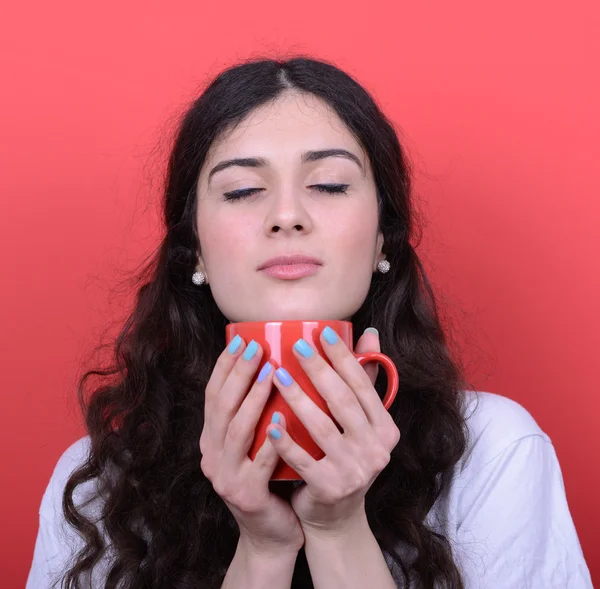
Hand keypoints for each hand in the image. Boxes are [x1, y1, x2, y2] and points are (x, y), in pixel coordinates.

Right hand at [200, 336, 304, 554]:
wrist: (271, 533)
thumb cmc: (272, 478)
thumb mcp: (258, 441)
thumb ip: (261, 410)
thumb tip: (277, 364)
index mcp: (213, 438)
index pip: (213, 394)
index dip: (225, 366)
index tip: (241, 339)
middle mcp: (212, 454)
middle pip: (222, 406)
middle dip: (238, 373)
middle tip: (256, 347)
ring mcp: (225, 476)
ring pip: (237, 429)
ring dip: (253, 398)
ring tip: (270, 372)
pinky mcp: (245, 494)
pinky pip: (259, 462)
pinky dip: (270, 439)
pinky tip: (282, 419)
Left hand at [265, 327, 400, 534]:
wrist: (335, 515)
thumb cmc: (343, 457)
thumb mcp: (360, 423)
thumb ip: (364, 381)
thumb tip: (370, 334)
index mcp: (385, 429)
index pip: (363, 385)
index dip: (344, 357)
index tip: (323, 333)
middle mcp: (376, 450)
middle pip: (343, 402)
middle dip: (319, 370)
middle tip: (296, 346)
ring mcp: (354, 471)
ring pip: (322, 427)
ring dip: (298, 398)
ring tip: (277, 374)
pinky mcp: (330, 488)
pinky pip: (303, 460)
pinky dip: (286, 441)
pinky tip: (270, 421)